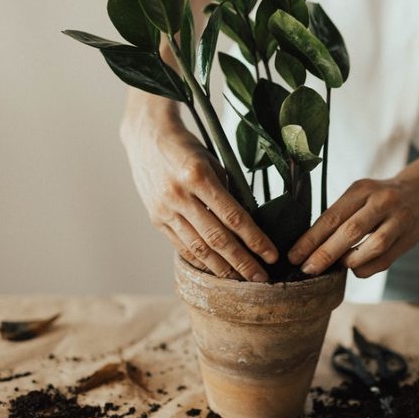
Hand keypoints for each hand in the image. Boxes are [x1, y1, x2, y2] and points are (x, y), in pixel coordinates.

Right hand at [120, 98, 277, 280]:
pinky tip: (215, 270)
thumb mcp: (214, 162)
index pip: (234, 216)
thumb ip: (228, 192)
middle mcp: (179, 195)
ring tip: (241, 280)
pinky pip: (181, 245)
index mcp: (199, 176)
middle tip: (261, 279)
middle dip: (242, 262)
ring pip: (198, 248)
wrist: (147, 137)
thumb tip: (248, 224)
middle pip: (217, 238)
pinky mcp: (155, 218)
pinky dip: (200, 260)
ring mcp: (164, 209)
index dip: (254, 239)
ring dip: (222, 268)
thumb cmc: (188, 148)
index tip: (272, 255)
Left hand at [289, 171, 418, 277]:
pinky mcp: (409, 237)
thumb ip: (340, 215)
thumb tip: (310, 246)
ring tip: (337, 266)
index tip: (294, 256)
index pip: (332, 216)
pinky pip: (385, 260)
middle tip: (307, 269)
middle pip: (350, 231)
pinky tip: (355, 268)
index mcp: (362, 189)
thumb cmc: (381, 197)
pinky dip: (366, 267)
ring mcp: (399, 219)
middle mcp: (382, 201)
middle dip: (325, 253)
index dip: (311, 239)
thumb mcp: (360, 195)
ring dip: (350, 261)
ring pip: (372, 246)